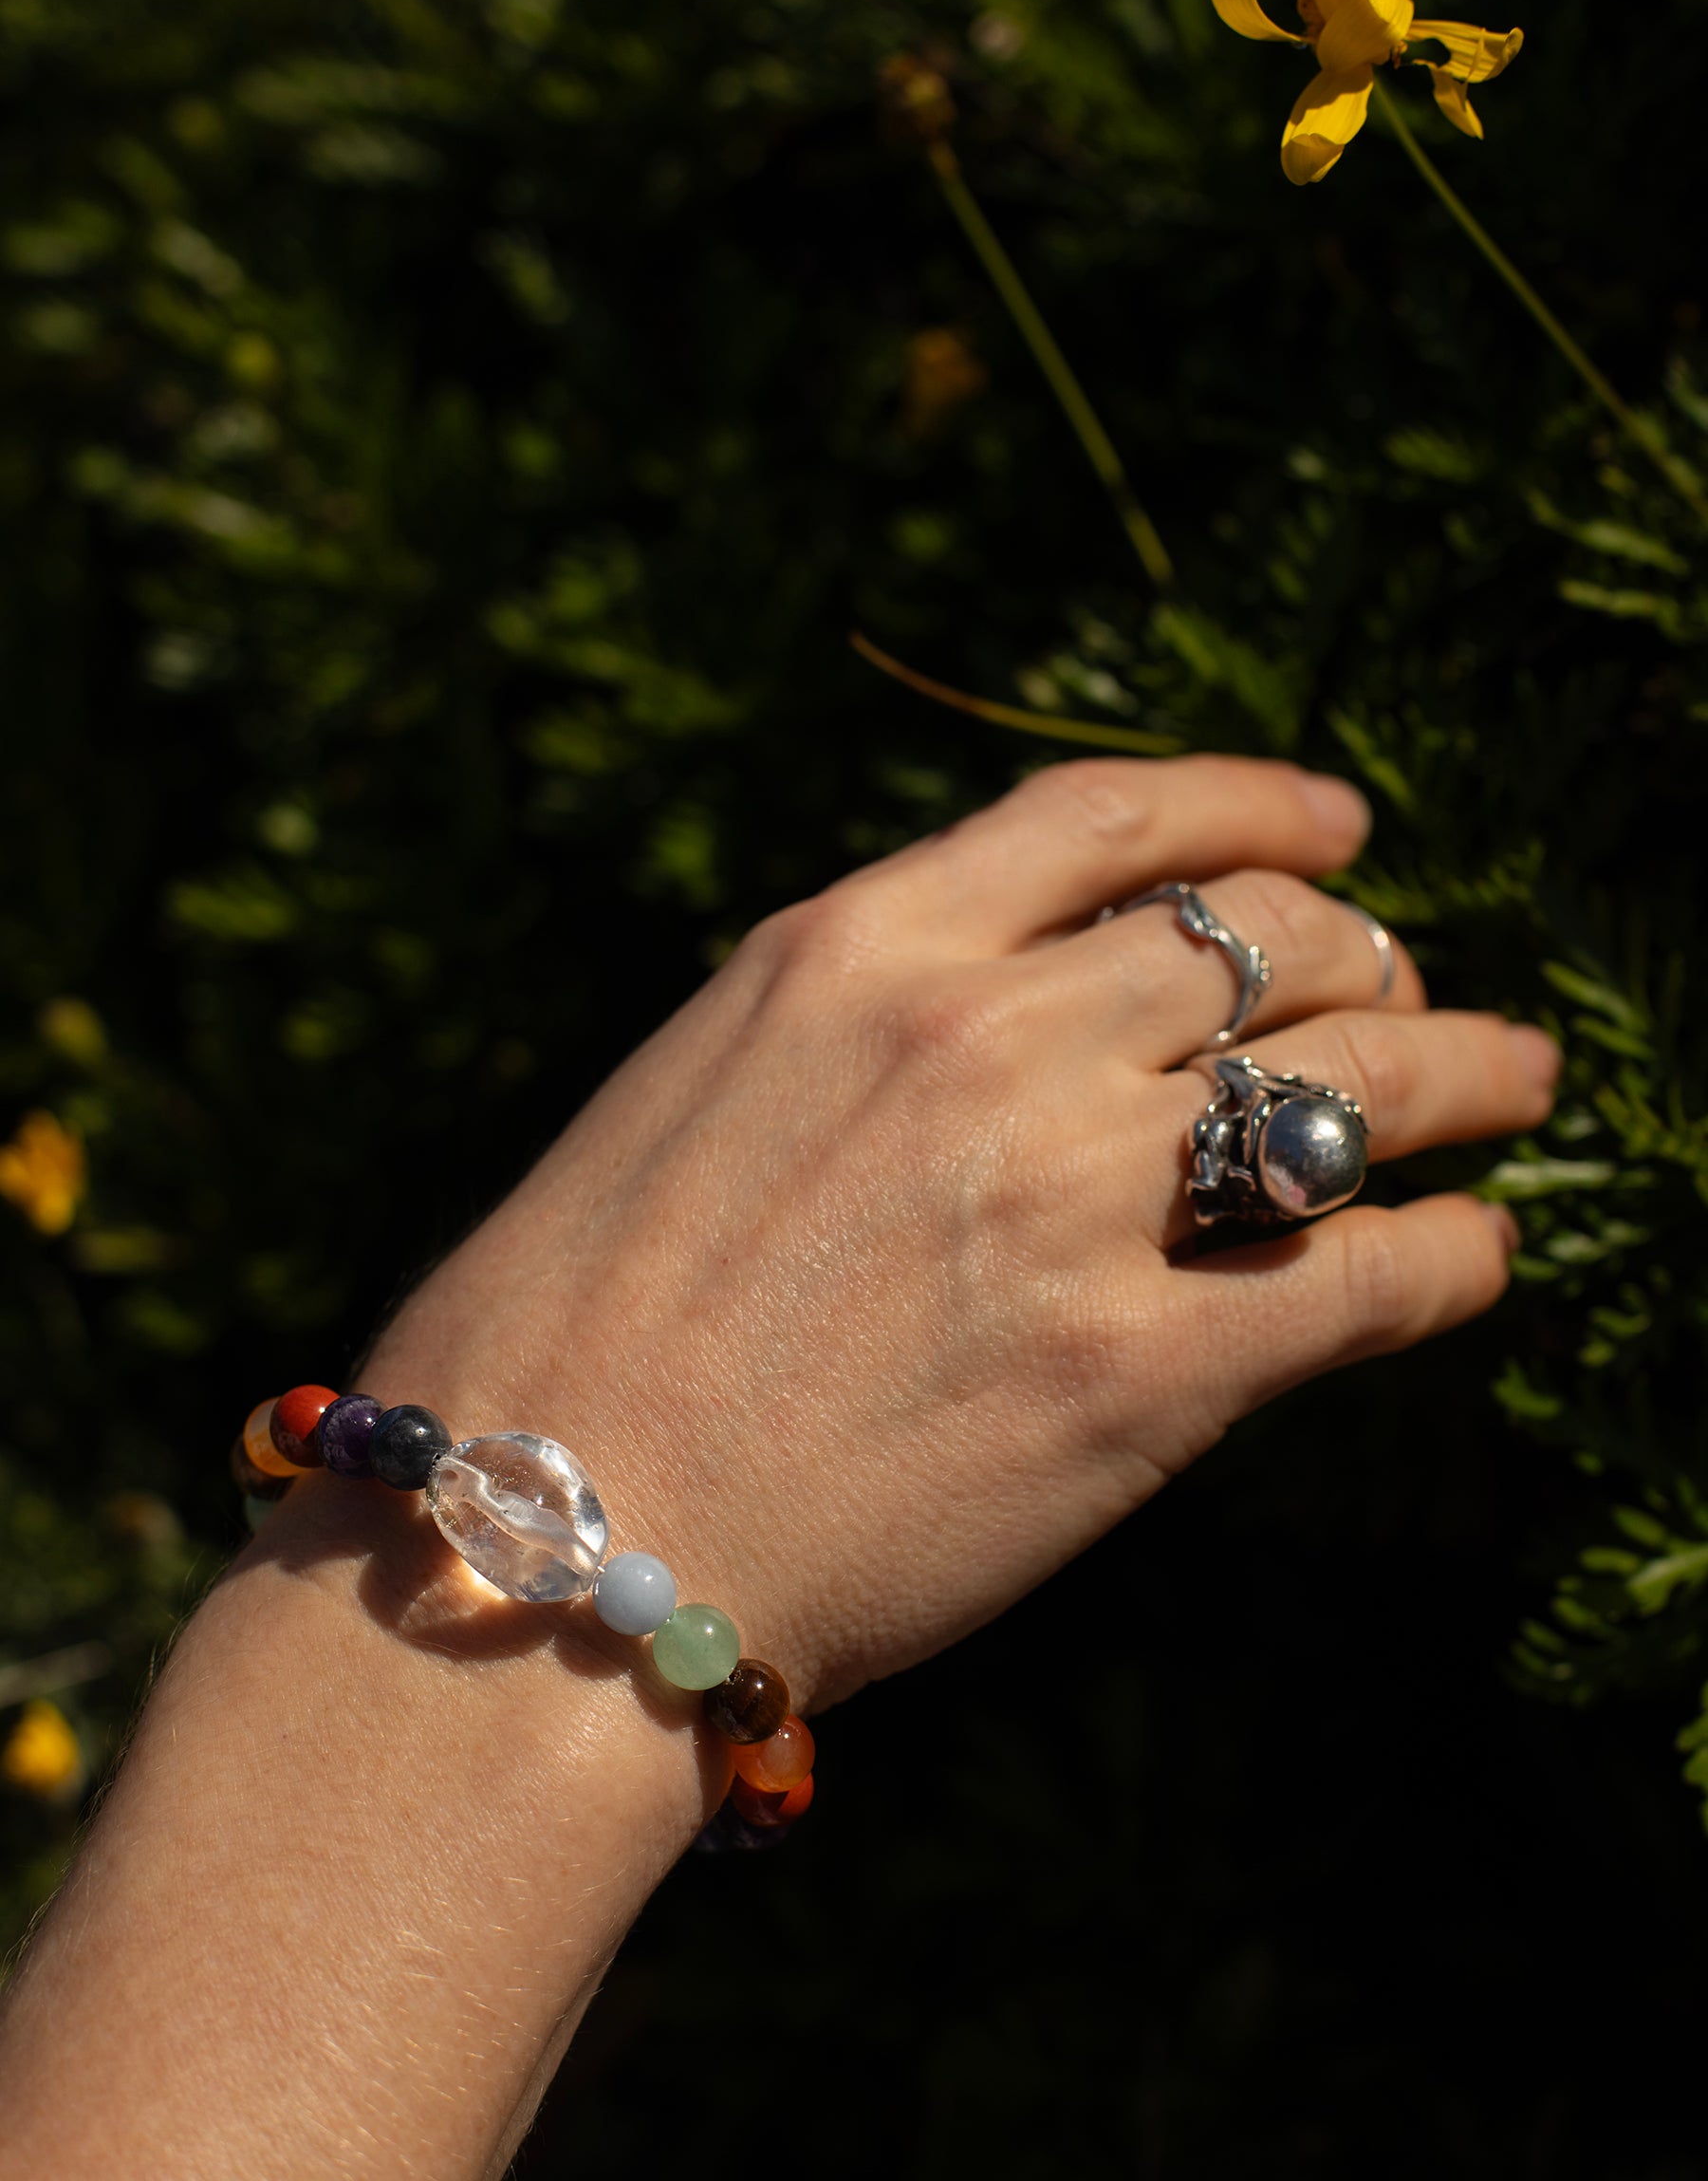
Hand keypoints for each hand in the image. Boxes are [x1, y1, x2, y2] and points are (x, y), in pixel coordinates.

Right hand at [371, 755, 1557, 1709]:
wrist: (537, 1540)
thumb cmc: (567, 1331)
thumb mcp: (696, 1092)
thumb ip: (858, 1029)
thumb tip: (1012, 1018)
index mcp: (855, 950)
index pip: (1112, 819)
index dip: (1255, 805)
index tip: (1336, 824)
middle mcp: (981, 1042)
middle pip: (1260, 943)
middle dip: (1368, 954)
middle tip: (1412, 989)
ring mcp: (1065, 1203)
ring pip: (1350, 1084)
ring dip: (1465, 1071)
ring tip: (1519, 1081)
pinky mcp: (1133, 1378)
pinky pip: (1362, 1283)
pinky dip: (1450, 1261)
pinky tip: (1480, 1257)